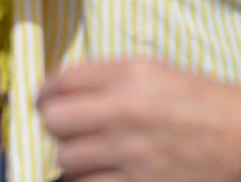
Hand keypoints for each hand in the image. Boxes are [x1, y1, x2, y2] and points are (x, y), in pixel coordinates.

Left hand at [38, 58, 240, 181]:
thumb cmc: (196, 101)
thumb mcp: (150, 70)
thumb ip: (102, 74)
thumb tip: (56, 87)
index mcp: (127, 76)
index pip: (59, 82)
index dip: (45, 93)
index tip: (45, 101)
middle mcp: (126, 111)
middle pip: (54, 120)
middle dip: (54, 124)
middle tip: (64, 127)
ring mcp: (133, 151)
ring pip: (66, 157)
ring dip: (71, 155)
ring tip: (86, 151)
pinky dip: (88, 179)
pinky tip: (100, 170)